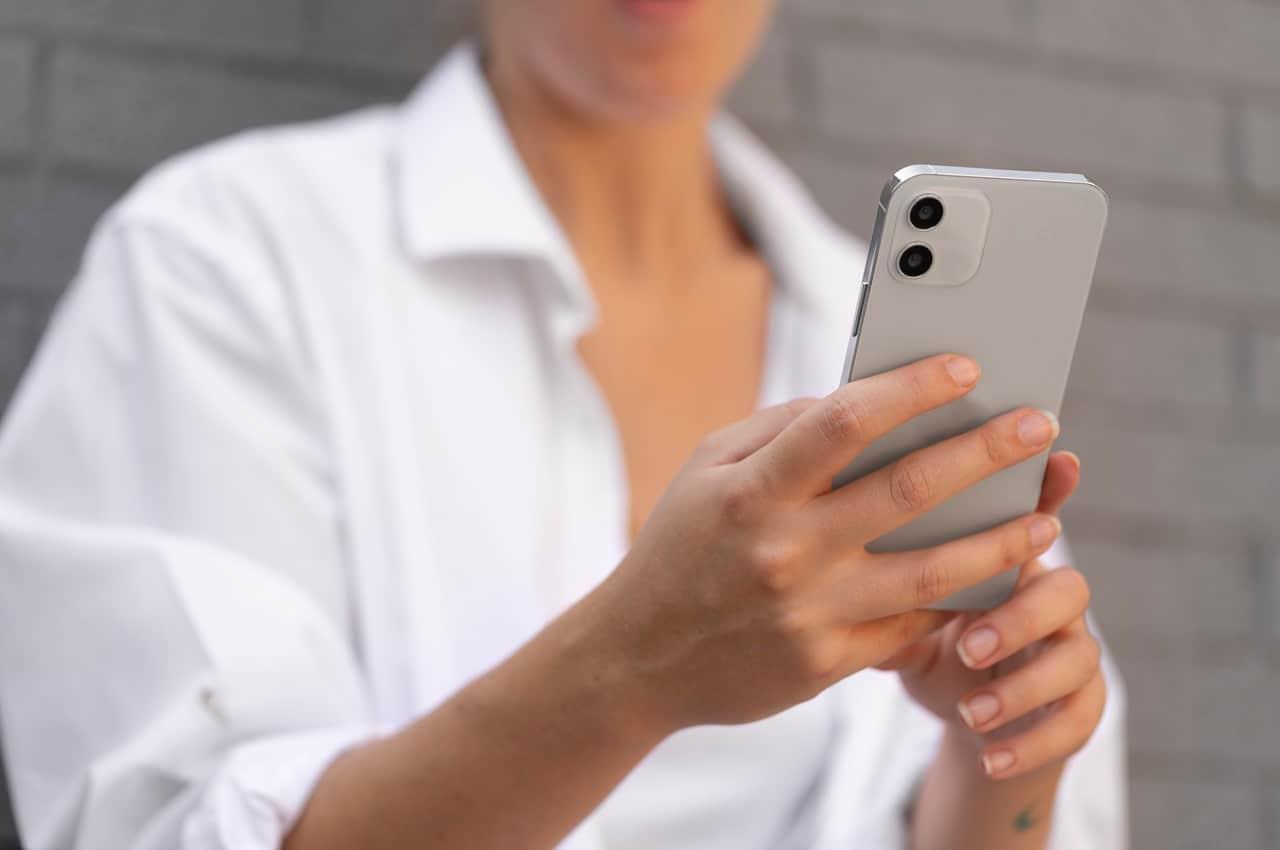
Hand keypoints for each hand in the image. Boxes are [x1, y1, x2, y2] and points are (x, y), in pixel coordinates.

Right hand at [587, 354, 1062, 732]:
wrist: (637, 659)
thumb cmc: (676, 550)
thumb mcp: (705, 470)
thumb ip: (778, 429)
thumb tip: (860, 400)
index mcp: (752, 490)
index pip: (846, 421)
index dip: (912, 388)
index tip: (965, 368)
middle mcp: (786, 549)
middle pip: (909, 490)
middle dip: (986, 451)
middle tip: (1039, 426)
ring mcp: (811, 612)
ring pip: (933, 569)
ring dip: (1001, 538)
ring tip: (1046, 516)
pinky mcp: (827, 663)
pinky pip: (911, 624)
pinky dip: (959, 599)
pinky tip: (994, 577)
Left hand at [878, 453, 1106, 779]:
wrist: (971, 709)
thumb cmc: (925, 632)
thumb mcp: (897, 600)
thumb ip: (879, 570)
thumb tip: (826, 539)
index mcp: (1008, 557)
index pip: (1032, 520)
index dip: (1049, 494)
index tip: (1056, 468)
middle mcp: (1049, 596)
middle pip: (1062, 590)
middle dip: (1018, 617)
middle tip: (969, 644)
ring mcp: (1072, 650)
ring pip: (1077, 659)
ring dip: (1023, 686)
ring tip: (973, 712)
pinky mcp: (1081, 706)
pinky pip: (1077, 722)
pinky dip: (1031, 744)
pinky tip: (990, 755)